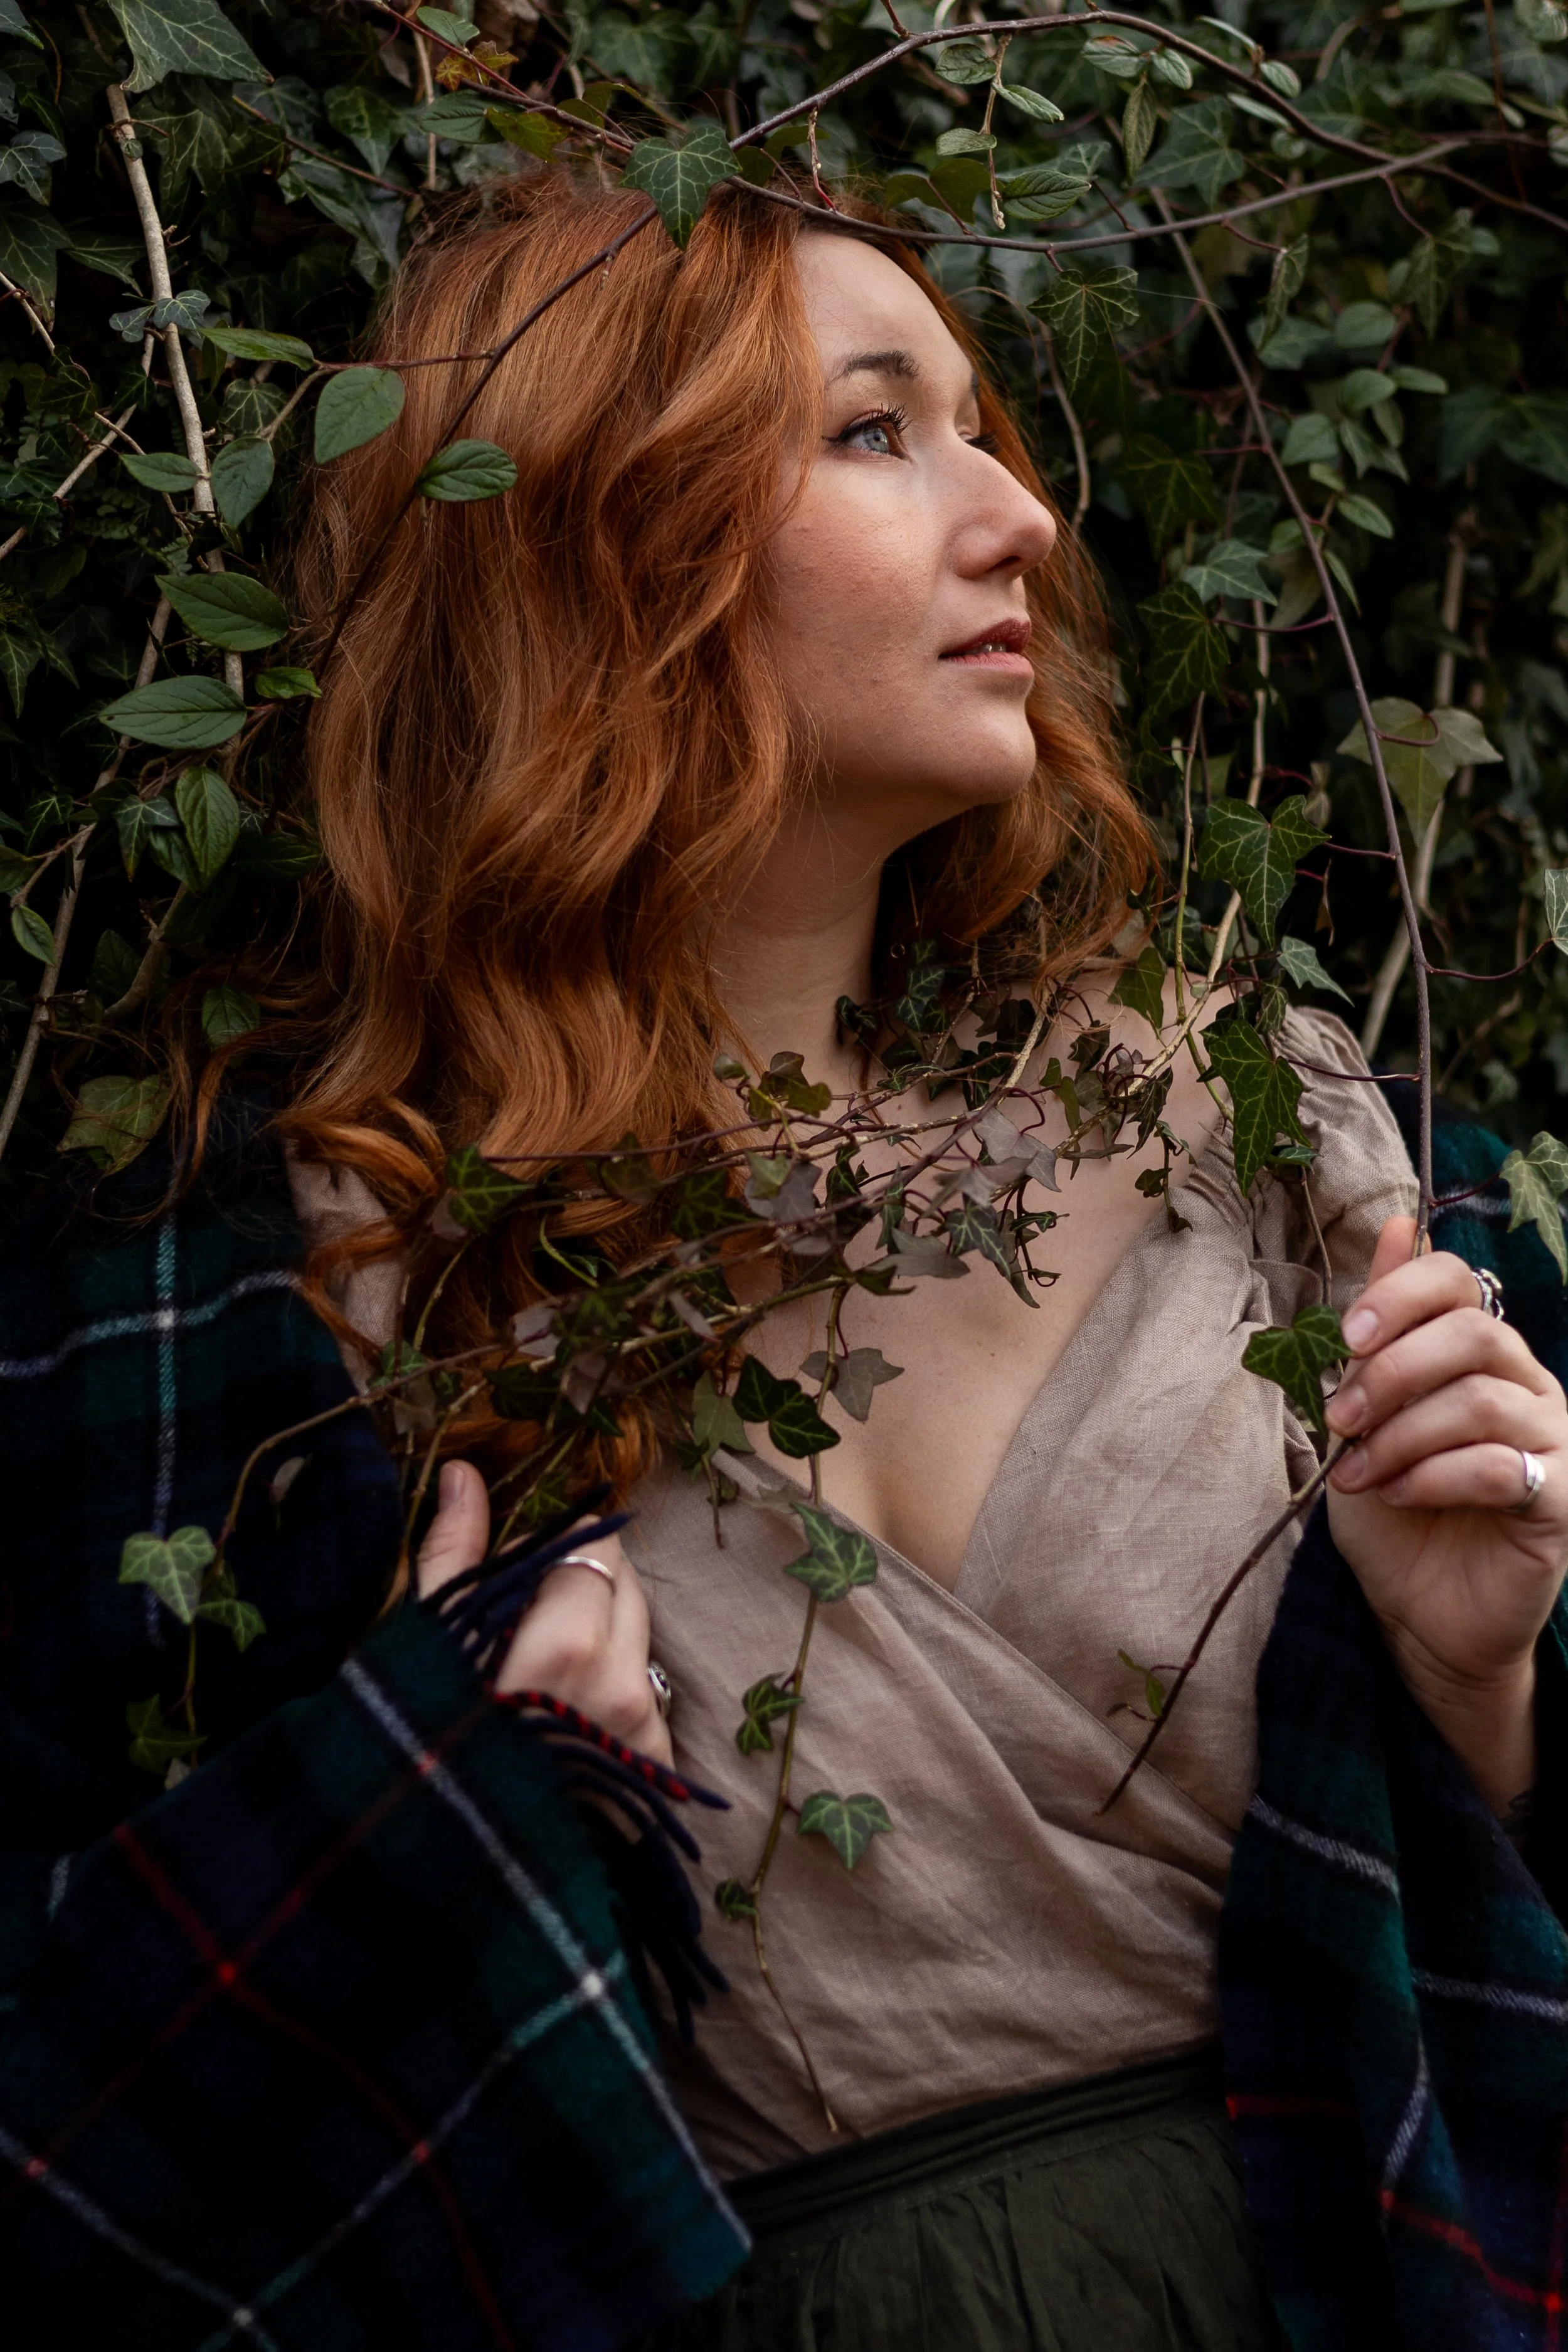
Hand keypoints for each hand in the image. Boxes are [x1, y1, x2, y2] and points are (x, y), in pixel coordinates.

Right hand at [416, 1460, 671, 1767]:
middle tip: (526, 1622)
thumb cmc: (424, 1745)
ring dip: (602, 1639)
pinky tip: (563, 1719)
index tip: (515, 1577)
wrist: (450, 1869)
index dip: (553, 1550)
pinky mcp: (654, 1771)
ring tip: (540, 1676)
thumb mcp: (427, 1646)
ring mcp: (643, 1732)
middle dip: (582, 1586)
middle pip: (626, 1586)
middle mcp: (621, 1683)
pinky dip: (612, 1692)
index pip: (595, 1546)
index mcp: (567, 1642)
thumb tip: (466, 1473)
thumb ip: (454, 1554)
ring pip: (640, 1641)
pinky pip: (647, 1696)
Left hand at [1324, 1216, 1567, 1811]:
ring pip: (1480, 1399)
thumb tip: (1400, 1223)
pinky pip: (1501, 1467)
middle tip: (1340, 1417)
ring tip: (1359, 1470)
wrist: (1419, 1612)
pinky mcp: (1557, 1502)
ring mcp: (1549, 1441)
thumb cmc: (1393, 1509)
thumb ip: (1381, 1328)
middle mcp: (1526, 1384)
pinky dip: (1433, 1477)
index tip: (1346, 1337)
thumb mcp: (1366, 1411)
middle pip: (1473, 1331)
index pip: (1460, 1279)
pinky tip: (1398, 1496)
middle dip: (1392, 1369)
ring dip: (1401, 1432)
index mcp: (1479, 1352)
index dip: (1400, 1294)